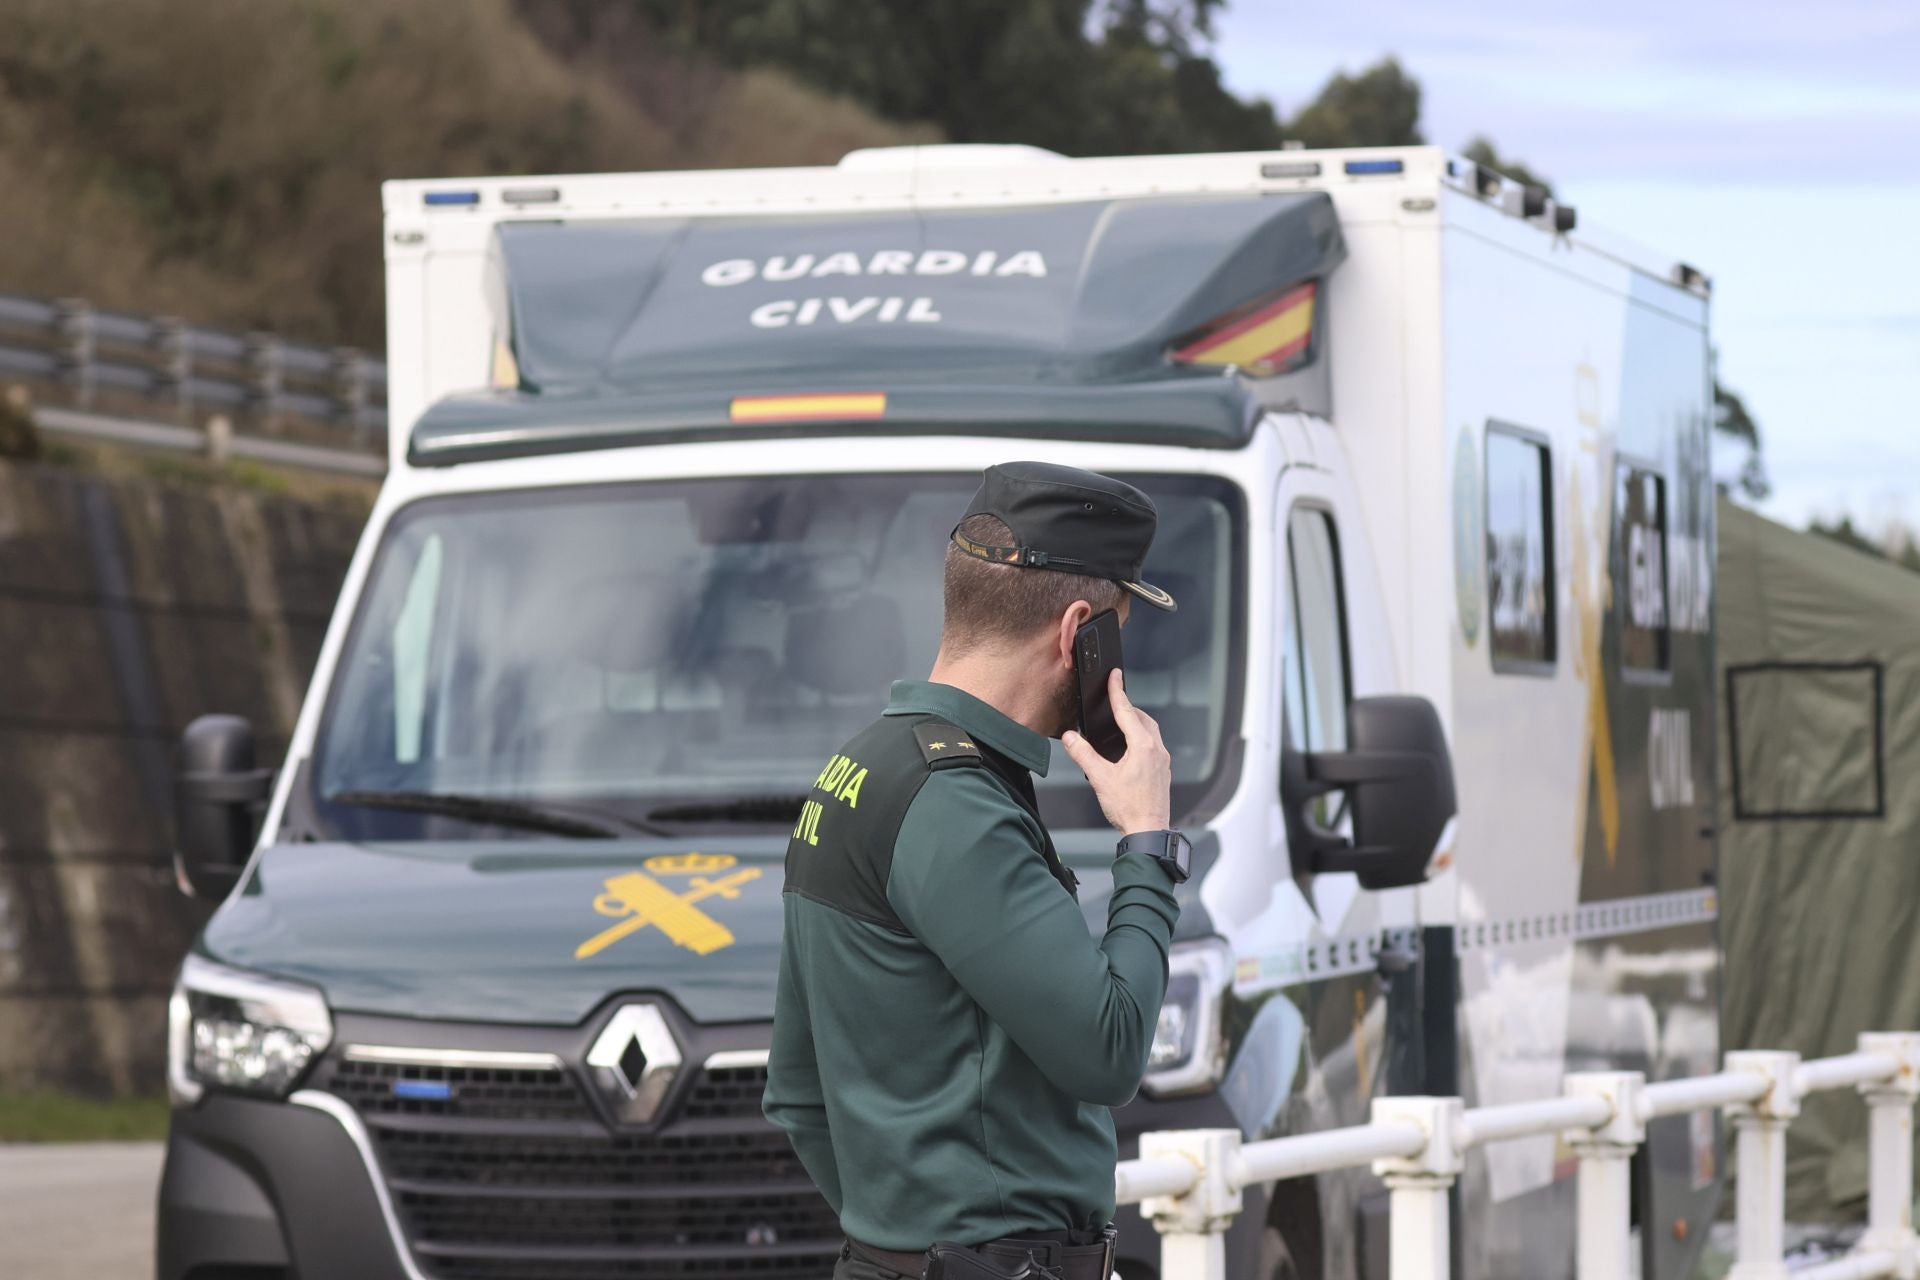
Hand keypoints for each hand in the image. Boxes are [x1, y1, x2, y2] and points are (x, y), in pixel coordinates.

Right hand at [1061, 668, 1170, 834]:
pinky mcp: (1163, 772)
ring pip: (1151, 731)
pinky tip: (1131, 748)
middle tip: (1114, 700)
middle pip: (1143, 719)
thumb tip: (1071, 738)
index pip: (1127, 711)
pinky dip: (1142, 737)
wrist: (1148, 831)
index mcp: (1143, 746)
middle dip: (1128, 707)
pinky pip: (1154, 745)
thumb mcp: (1100, 778)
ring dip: (1137, 722)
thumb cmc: (1128, 807)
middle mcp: (1157, 750)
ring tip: (1121, 722)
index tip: (1115, 676)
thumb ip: (1083, 755)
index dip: (1118, 692)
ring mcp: (1162, 762)